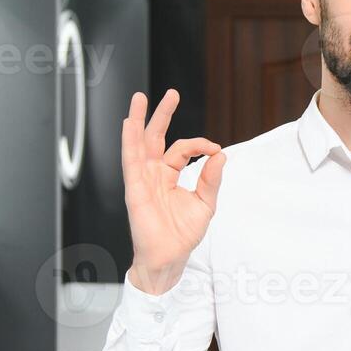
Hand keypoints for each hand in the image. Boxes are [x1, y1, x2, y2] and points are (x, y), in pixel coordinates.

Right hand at [121, 89, 225, 294]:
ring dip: (138, 120)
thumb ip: (211, 179)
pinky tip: (129, 124)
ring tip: (140, 98)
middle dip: (162, 115)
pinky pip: (130, 161)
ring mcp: (142, 180)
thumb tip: (221, 156)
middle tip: (171, 94)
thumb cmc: (183, 234)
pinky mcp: (134, 189)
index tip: (214, 149)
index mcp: (169, 176)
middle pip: (155, 138)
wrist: (170, 257)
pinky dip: (129, 141)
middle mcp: (154, 174)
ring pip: (139, 144)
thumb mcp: (205, 203)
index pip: (182, 150)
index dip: (200, 145)